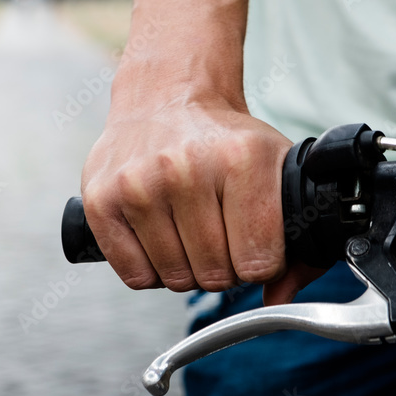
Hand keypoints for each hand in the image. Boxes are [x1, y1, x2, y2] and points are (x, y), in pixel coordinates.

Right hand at [81, 97, 318, 302]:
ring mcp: (137, 184)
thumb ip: (294, 240)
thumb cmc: (220, 139)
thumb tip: (279, 299)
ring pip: (175, 279)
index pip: (259, 263)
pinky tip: (157, 236)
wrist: (166, 96)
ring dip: (184, 268)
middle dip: (221, 266)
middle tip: (216, 234)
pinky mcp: (101, 199)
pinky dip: (149, 269)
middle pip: (215, 275)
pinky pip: (134, 275)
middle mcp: (185, 169)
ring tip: (185, 231)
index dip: (259, 262)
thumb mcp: (273, 170)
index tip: (251, 239)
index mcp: (240, 159)